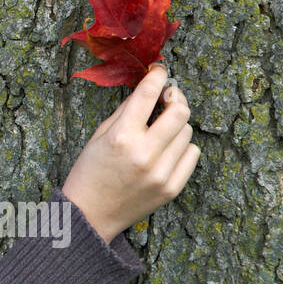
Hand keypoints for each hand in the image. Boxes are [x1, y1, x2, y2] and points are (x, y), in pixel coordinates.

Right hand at [60, 64, 200, 243]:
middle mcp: (144, 154)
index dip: (158, 76)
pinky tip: (167, 150)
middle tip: (168, 97)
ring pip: (187, 133)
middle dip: (176, 98)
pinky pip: (192, 155)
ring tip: (161, 130)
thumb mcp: (99, 135)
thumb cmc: (90, 170)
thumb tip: (149, 88)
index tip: (160, 70)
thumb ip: (125, 111)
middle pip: (179, 112)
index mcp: (121, 137)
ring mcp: (161, 173)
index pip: (148, 94)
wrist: (91, 213)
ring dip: (176, 126)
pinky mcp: (172, 188)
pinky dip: (182, 147)